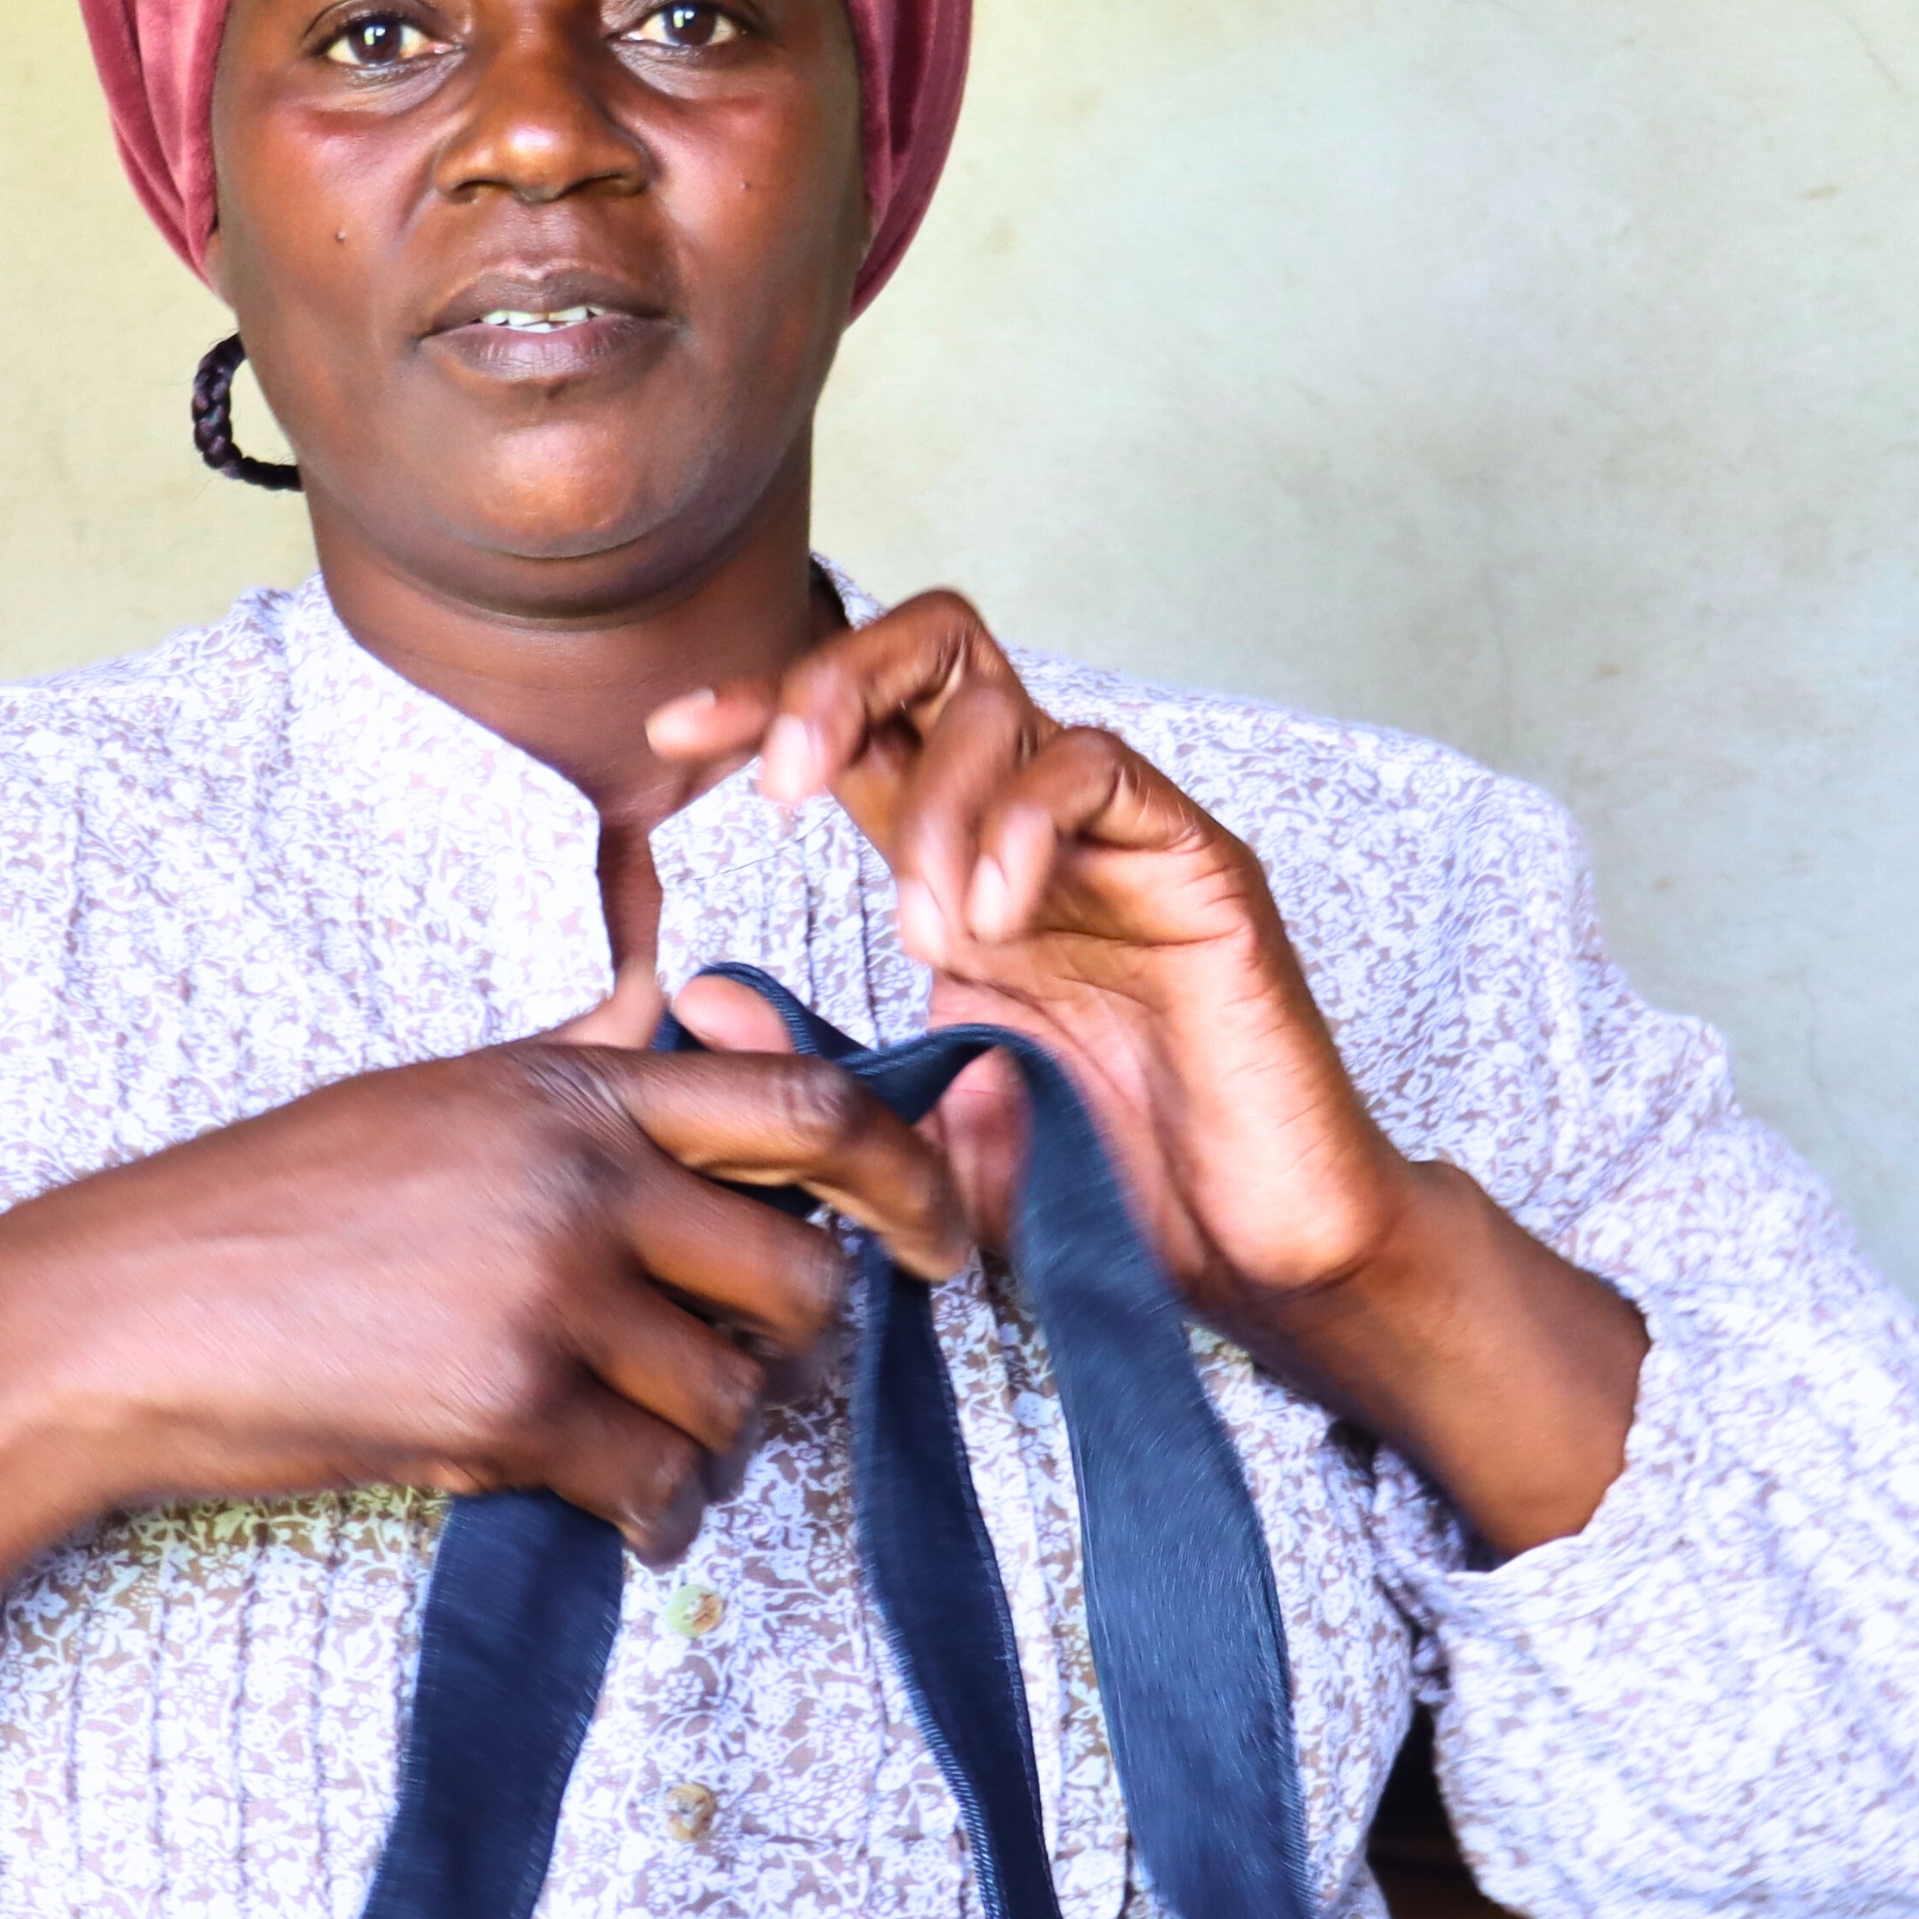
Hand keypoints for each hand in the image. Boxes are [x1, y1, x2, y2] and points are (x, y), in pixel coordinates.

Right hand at [0, 1015, 968, 1750]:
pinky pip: (660, 1484)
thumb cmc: (278, 1210)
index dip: (913, 1171)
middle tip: (732, 1376)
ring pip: (737, 1395)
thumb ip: (573, 1067)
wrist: (130, 1310)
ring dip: (712, 1444)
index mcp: (574, 1084)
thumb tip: (674, 1009)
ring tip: (641, 1447)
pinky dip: (657, 1517)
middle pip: (801, 1273)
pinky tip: (617, 1514)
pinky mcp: (511, 1406)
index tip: (946, 1237)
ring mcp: (549, 1290)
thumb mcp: (440, 1098)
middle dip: (789, 1347)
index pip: (809, 1103)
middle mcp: (581, 1174)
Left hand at [645, 591, 1409, 1332]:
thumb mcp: (916, 1136)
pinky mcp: (1198, 862)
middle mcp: (1032, 829)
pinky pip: (1096, 768)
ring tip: (930, 934)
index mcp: (957, 870)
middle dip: (828, 685)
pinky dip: (1022, 822)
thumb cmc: (1098, 1194)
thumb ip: (817, 1062)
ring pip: (997, 702)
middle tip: (780, 784)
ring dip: (933, 804)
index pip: (855, 730)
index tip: (671, 739)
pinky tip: (995, 920)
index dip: (759, 703)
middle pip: (928, 654)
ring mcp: (1118, 837)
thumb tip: (698, 993)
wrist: (1248, 1263)